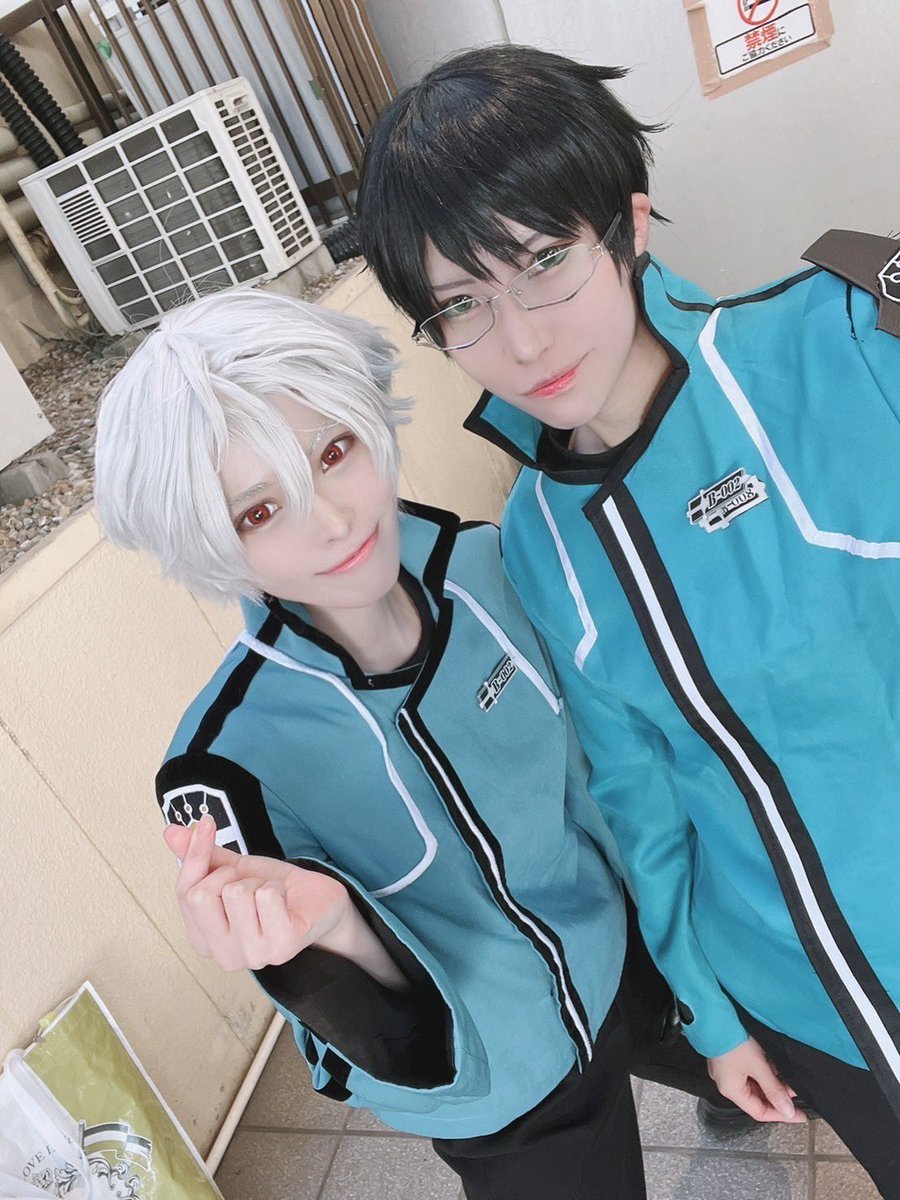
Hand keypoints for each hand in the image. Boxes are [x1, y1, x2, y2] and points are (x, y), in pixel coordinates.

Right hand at [164, 815, 351, 970]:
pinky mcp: (281, 947)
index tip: (208, 823)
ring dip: (257, 882)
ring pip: (237, 893)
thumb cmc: (274, 892)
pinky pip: (267, 896)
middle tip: (250, 882)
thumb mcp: (233, 870)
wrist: (319, 902)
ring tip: (269, 894)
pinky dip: (277, 886)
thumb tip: (170, 831)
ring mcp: (252, 955)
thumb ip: (202, 856)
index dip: (195, 854)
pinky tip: (284, 900)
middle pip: (202, 895)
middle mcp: (223, 955)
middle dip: (229, 875)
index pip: (184, 893)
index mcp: (203, 938)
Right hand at [708, 1037, 806, 1122]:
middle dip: (778, 1096)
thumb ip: (774, 1089)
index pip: (760, 1112)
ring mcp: (728, 1070)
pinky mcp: (729, 1058)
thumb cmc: (732, 1040)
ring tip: (788, 1076)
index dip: (781, 1115)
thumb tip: (787, 1111)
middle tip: (796, 1092)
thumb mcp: (758, 1066)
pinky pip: (750, 1072)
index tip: (799, 1115)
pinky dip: (763, 1071)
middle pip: (757, 1098)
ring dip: (772, 1082)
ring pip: (755, 1084)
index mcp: (731, 1090)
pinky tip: (774, 1065)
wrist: (715, 1015)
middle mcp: (727, 1082)